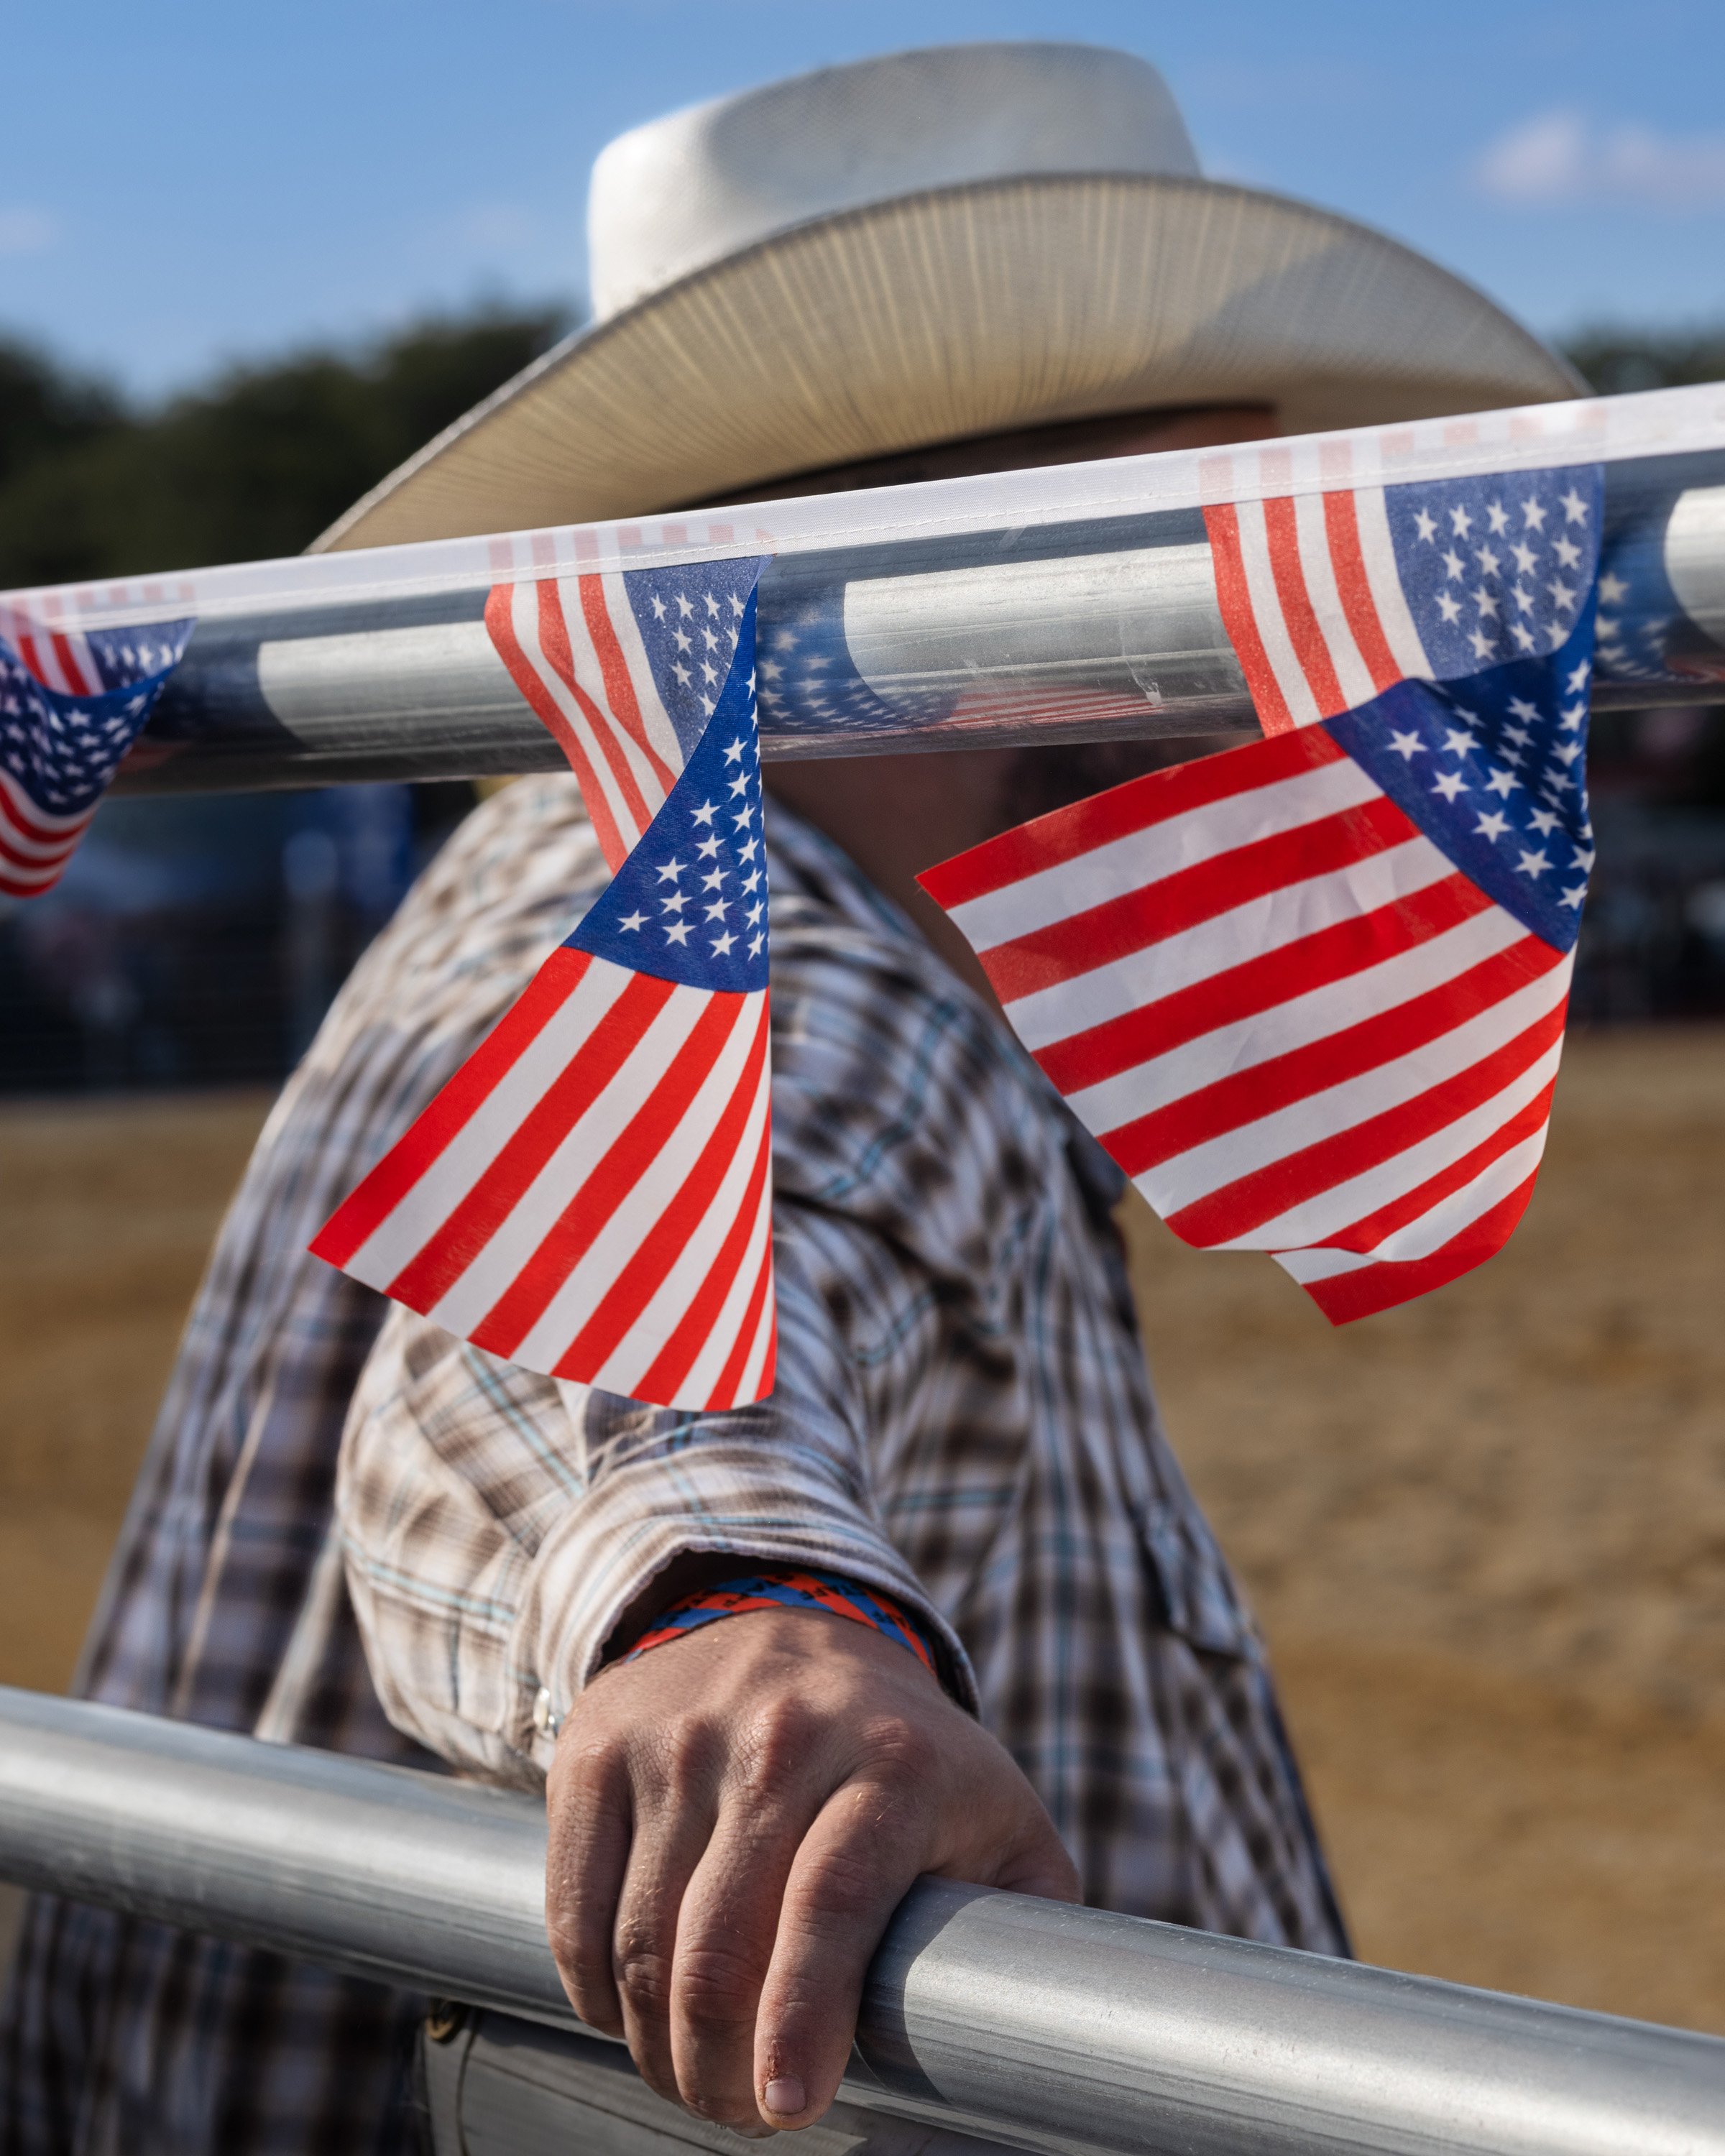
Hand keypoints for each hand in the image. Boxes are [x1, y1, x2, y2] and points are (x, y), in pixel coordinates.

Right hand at [544, 1606, 1077, 2132]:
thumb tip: (1032, 2045)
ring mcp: (679, 1735)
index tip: (788, 2105)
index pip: (832, 1900)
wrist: (786, 1617)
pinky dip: (596, 1993)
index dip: (802, 2017)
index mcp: (892, 1760)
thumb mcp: (996, 1819)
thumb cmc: (906, 1760)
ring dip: (657, 2046)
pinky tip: (634, 2011)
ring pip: (639, 1942)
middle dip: (719, 2069)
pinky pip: (575, 1910)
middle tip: (744, 2112)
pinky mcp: (599, 1746)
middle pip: (719, 1944)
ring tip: (697, 2073)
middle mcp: (781, 1734)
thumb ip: (1024, 1930)